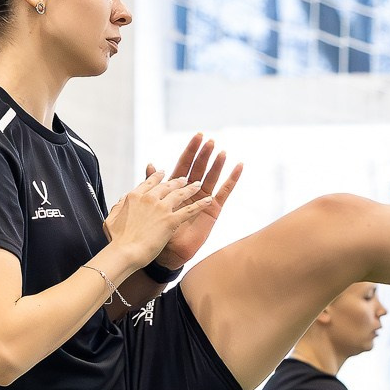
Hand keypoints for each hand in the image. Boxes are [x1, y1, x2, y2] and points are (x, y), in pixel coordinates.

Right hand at [103, 168, 215, 268]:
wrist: (123, 252)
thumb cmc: (116, 239)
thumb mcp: (112, 218)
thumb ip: (119, 205)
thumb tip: (124, 198)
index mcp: (134, 196)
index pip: (148, 182)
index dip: (157, 177)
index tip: (163, 173)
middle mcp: (149, 198)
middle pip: (166, 185)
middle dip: (177, 181)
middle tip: (184, 179)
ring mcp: (161, 208)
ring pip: (179, 193)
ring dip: (190, 188)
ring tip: (198, 185)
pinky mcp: (171, 220)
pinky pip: (189, 210)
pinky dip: (201, 204)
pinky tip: (209, 200)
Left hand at [149, 134, 243, 269]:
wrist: (166, 252)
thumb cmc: (157, 229)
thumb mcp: (152, 204)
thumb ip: (153, 184)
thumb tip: (151, 164)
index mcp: (175, 188)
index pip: (184, 165)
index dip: (190, 151)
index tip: (197, 136)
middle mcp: (191, 191)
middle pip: (199, 168)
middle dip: (203, 154)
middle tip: (208, 140)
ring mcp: (203, 199)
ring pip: (211, 177)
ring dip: (216, 164)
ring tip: (221, 151)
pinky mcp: (213, 209)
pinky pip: (224, 192)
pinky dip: (231, 179)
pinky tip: (238, 166)